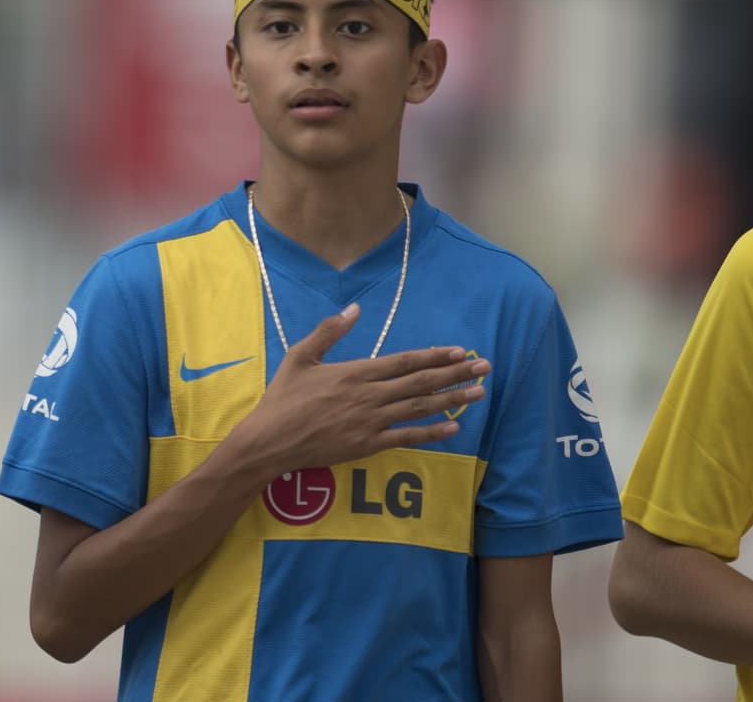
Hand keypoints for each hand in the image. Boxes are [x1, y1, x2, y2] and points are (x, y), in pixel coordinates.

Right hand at [239, 304, 489, 473]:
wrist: (268, 442)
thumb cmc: (282, 398)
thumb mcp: (300, 356)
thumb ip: (329, 331)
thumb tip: (355, 308)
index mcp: (355, 372)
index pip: (405, 361)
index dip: (435, 356)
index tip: (459, 351)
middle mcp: (369, 395)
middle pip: (420, 382)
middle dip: (455, 374)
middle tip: (484, 368)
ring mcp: (370, 422)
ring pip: (419, 408)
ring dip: (452, 399)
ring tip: (478, 393)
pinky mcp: (367, 445)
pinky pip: (406, 437)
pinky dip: (431, 433)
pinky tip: (454, 427)